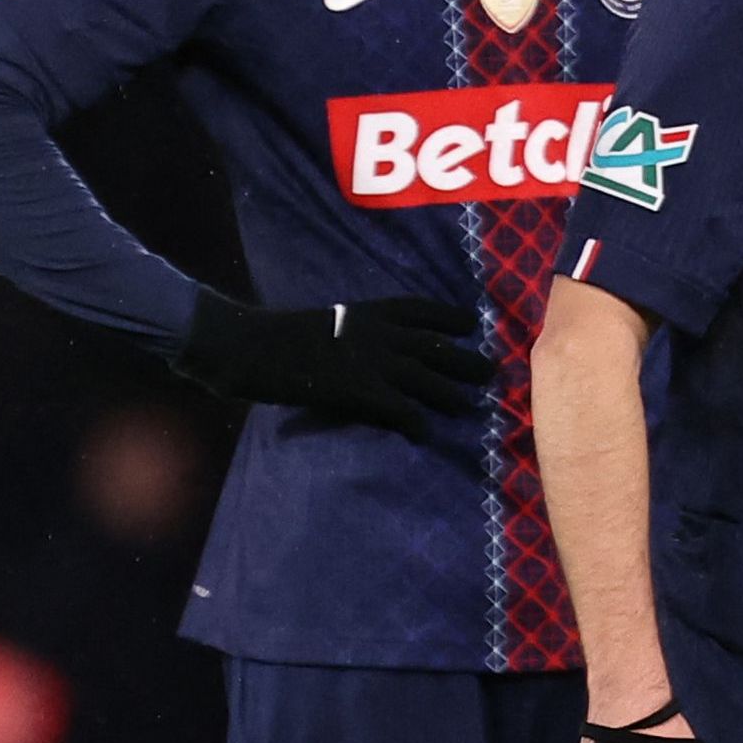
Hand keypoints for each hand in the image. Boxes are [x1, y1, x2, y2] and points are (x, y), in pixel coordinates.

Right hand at [171, 291, 494, 435]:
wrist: (253, 346)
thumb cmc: (278, 335)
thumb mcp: (323, 322)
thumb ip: (350, 331)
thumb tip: (364, 343)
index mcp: (368, 312)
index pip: (421, 309)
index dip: (449, 316)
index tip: (471, 323)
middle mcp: (379, 333)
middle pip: (435, 345)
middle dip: (464, 358)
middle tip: (490, 371)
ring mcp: (371, 362)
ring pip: (426, 377)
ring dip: (451, 392)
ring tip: (470, 405)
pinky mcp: (359, 390)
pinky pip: (400, 408)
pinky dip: (416, 421)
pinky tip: (424, 433)